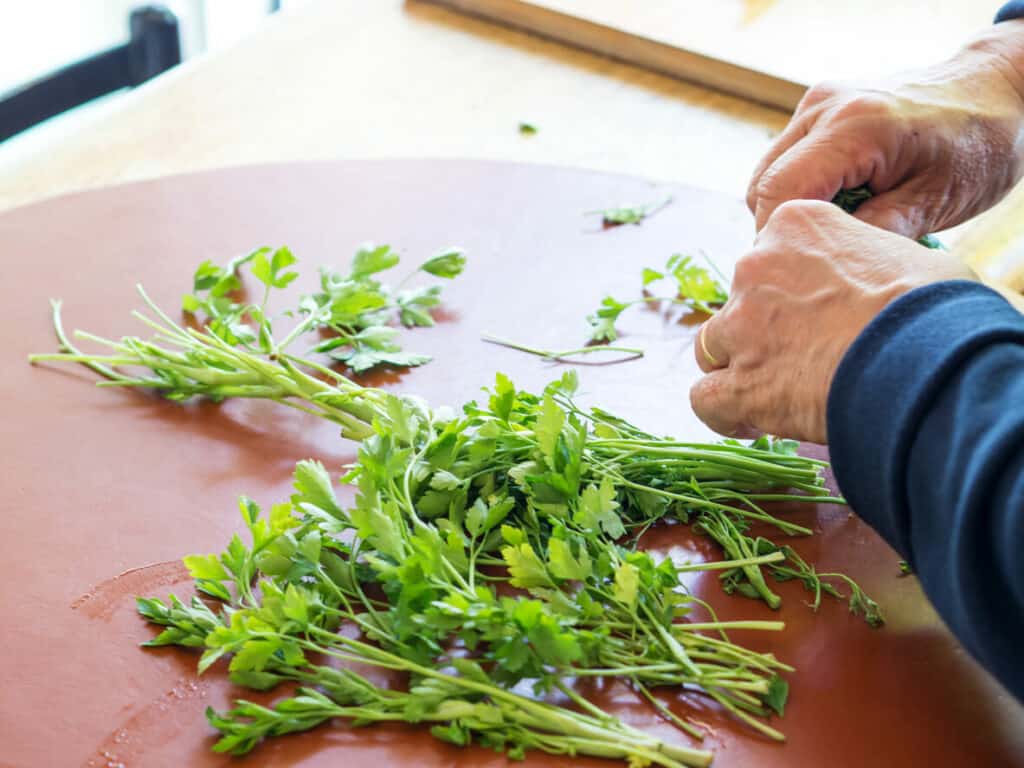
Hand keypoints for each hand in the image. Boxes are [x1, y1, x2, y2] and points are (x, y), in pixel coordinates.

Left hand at [690, 201, 975, 442]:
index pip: (774, 253)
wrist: (925, 356)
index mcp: (795, 224)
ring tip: (778, 391)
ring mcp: (740, 325)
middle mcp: (755, 266)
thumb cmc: (934, 306)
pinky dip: (725, 412)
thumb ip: (868, 264)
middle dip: (764, 328)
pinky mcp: (739, 383)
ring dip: (739, 366)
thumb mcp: (906, 256)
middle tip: (807, 356)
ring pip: (713, 346)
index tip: (819, 314)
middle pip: (741, 300)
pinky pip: (706, 399)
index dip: (793, 289)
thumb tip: (877, 292)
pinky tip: (753, 422)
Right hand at [747, 22, 1023, 238]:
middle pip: (762, 186)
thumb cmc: (979, 146)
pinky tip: (836, 205)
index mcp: (855, 128)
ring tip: (830, 232)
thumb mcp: (937, 202)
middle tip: (816, 261)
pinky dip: (799, 189)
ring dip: (787, 210)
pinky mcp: (818, 107)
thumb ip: (875, 233)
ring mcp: (817, 102)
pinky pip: (784, 160)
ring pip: (766, 174)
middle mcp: (825, 107)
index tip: (802, 272)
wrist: (997, 90)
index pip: (779, 195)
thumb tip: (821, 264)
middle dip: (780, 229)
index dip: (779, 240)